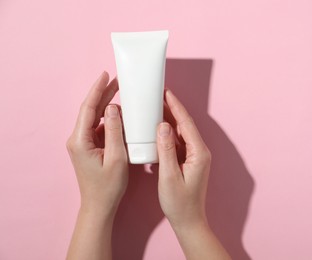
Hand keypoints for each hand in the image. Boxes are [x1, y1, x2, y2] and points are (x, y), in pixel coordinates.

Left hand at [66, 71, 127, 216]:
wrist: (100, 205)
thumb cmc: (108, 186)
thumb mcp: (117, 158)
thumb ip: (115, 131)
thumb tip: (112, 108)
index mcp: (80, 140)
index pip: (88, 108)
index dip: (97, 90)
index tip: (105, 75)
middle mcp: (78, 139)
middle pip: (91, 110)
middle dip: (104, 94)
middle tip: (118, 80)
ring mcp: (82, 143)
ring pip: (95, 118)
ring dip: (107, 106)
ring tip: (122, 94)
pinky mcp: (89, 147)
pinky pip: (99, 128)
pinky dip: (109, 120)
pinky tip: (121, 116)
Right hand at [157, 90, 230, 258]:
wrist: (188, 220)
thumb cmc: (179, 203)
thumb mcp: (169, 176)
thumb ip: (166, 150)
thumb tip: (162, 126)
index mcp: (199, 153)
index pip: (186, 123)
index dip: (176, 106)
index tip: (166, 93)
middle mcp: (200, 152)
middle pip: (185, 125)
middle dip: (173, 109)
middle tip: (159, 95)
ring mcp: (195, 156)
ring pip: (182, 132)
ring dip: (170, 119)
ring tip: (157, 107)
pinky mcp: (189, 161)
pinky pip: (179, 142)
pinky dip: (169, 133)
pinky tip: (159, 128)